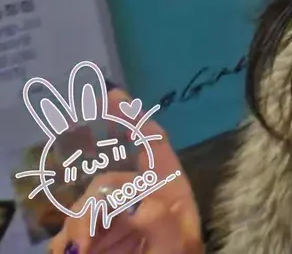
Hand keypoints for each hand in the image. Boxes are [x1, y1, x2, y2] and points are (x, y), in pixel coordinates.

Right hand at [48, 88, 202, 253]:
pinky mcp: (93, 242)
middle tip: (85, 236)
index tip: (114, 97)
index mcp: (172, 197)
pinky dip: (68, 239)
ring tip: (80, 250)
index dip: (135, 120)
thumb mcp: (179, 252)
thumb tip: (144, 202)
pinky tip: (71, 250)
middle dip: (94, 201)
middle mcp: (142, 204)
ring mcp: (116, 223)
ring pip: (85, 206)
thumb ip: (165, 228)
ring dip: (79, 224)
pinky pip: (71, 232)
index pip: (155, 149)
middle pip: (109, 180)